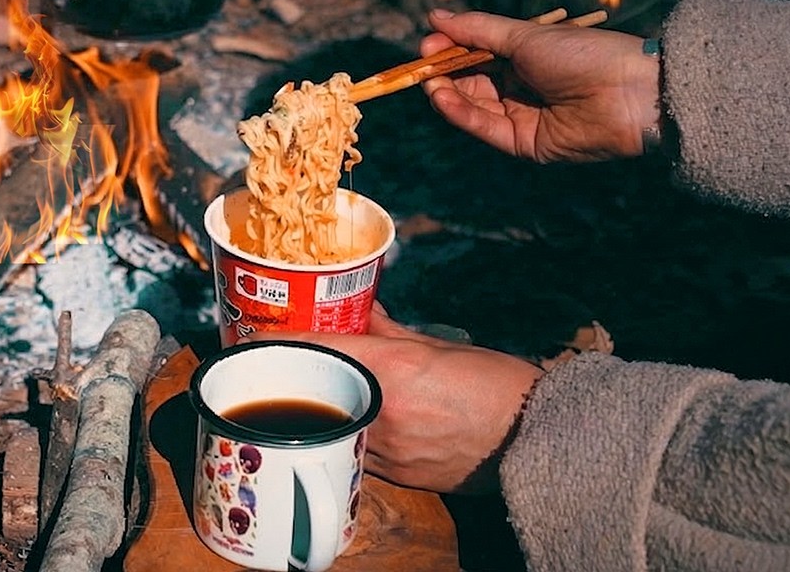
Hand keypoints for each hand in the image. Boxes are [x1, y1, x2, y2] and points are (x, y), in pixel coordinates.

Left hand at [244, 305, 543, 493]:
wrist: (535, 438)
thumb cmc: (497, 384)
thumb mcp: (442, 347)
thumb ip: (393, 331)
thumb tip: (365, 313)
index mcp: (392, 370)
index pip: (314, 351)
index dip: (276, 342)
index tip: (254, 335)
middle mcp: (380, 412)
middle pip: (308, 394)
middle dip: (282, 380)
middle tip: (264, 366)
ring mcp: (386, 450)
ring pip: (326, 428)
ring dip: (307, 410)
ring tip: (292, 392)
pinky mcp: (396, 476)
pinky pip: (353, 452)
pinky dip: (339, 435)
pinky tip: (334, 423)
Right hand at [420, 9, 660, 162]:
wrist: (627, 91)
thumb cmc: (583, 54)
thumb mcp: (525, 35)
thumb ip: (477, 29)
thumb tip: (434, 16)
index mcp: (525, 57)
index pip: (475, 55)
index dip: (449, 50)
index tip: (427, 44)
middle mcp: (521, 87)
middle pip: (470, 83)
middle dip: (443, 74)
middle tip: (421, 65)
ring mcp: (522, 116)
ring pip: (474, 107)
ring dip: (448, 95)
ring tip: (429, 82)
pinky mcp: (525, 144)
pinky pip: (487, 128)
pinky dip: (462, 115)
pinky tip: (444, 100)